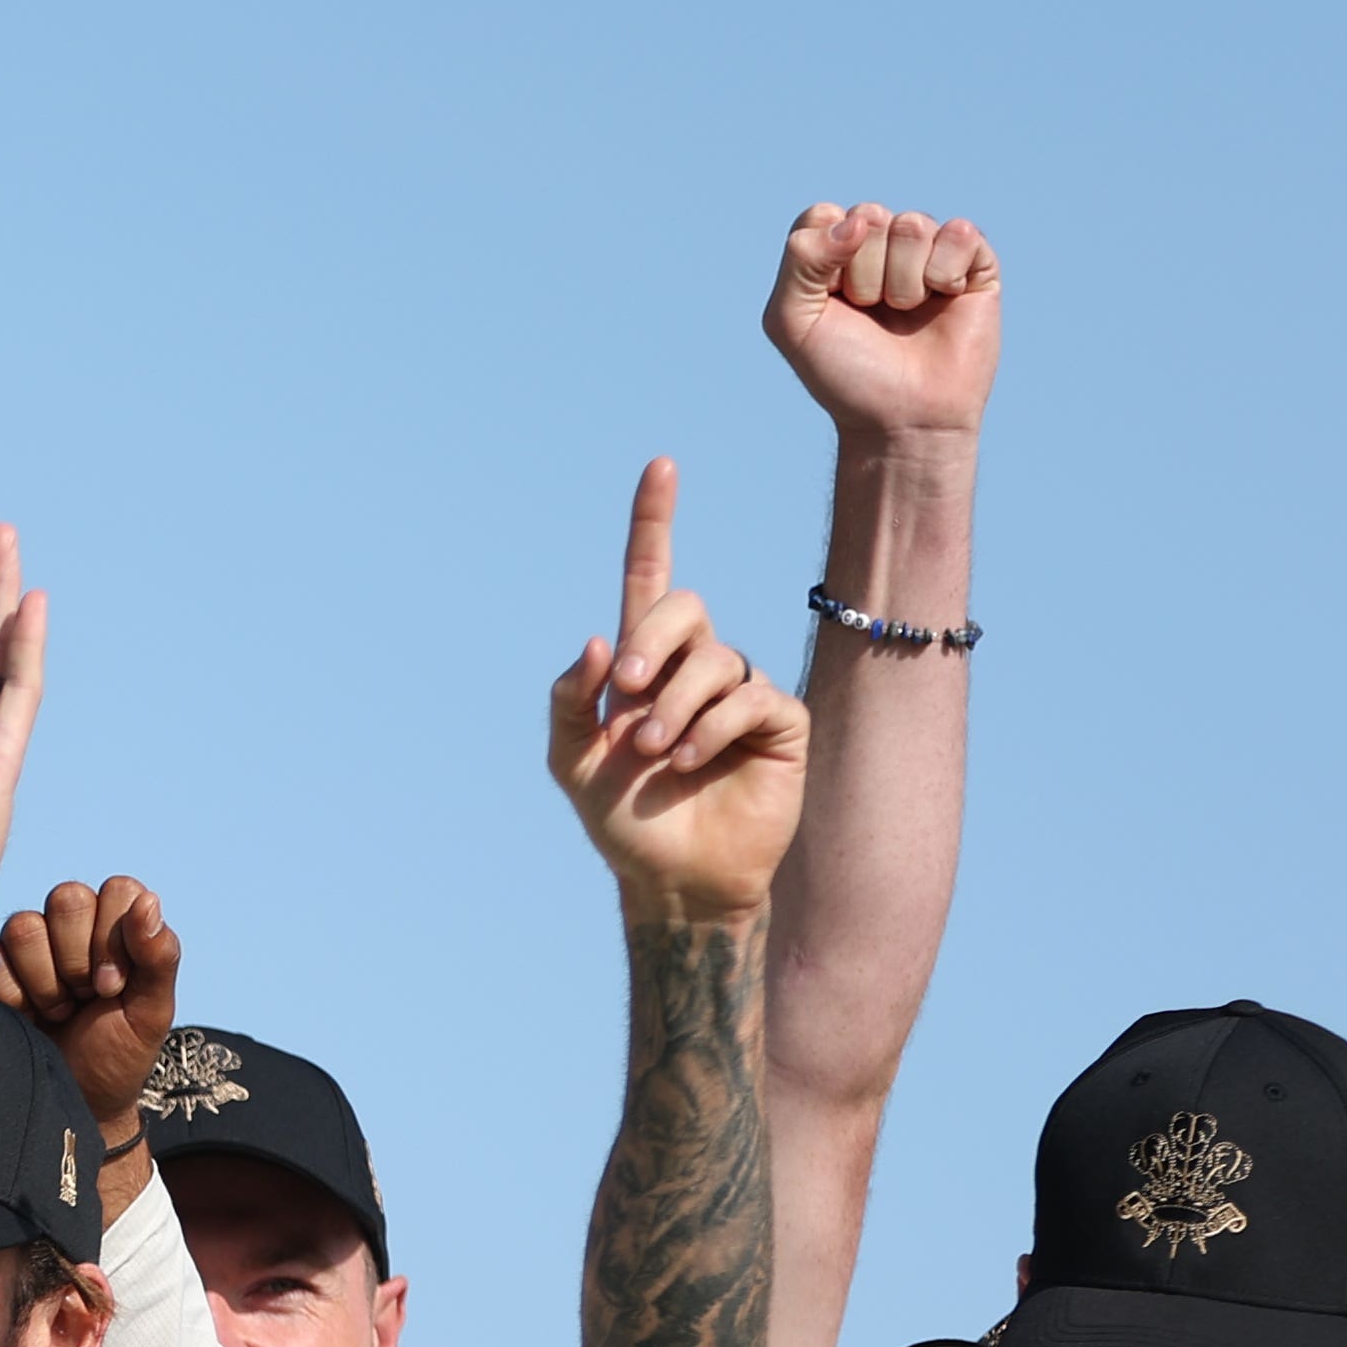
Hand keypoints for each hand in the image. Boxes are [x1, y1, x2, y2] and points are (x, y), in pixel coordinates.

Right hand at [0, 875, 180, 1136]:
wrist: (77, 1101)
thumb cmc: (119, 1054)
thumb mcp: (151, 1011)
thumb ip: (159, 956)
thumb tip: (148, 901)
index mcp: (118, 924)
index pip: (116, 890)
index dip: (114, 939)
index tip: (114, 986)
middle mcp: (72, 924)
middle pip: (67, 898)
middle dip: (78, 960)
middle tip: (86, 998)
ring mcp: (30, 945)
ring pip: (26, 925)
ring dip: (46, 981)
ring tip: (58, 1010)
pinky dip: (13, 994)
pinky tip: (27, 1016)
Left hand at [549, 464, 813, 923]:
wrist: (672, 880)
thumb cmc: (623, 821)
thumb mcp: (571, 762)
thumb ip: (567, 701)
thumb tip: (595, 640)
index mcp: (645, 664)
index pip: (651, 579)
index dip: (655, 522)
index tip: (661, 466)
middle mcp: (697, 667)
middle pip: (686, 606)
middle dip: (653, 642)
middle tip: (630, 693)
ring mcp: (741, 691)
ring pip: (716, 658)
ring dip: (676, 705)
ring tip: (658, 753)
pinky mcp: (779, 721)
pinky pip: (749, 698)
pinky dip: (712, 728)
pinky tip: (692, 762)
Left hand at [763, 202, 999, 446]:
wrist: (902, 418)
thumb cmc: (846, 373)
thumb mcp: (792, 322)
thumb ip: (800, 260)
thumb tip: (858, 220)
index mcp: (834, 254)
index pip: (823, 216)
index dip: (825, 261)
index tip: (833, 303)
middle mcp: (881, 245)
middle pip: (868, 217)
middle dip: (865, 277)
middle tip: (873, 316)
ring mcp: (927, 251)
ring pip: (913, 225)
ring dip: (903, 283)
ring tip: (907, 314)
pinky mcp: (973, 261)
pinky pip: (958, 232)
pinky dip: (944, 274)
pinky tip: (945, 300)